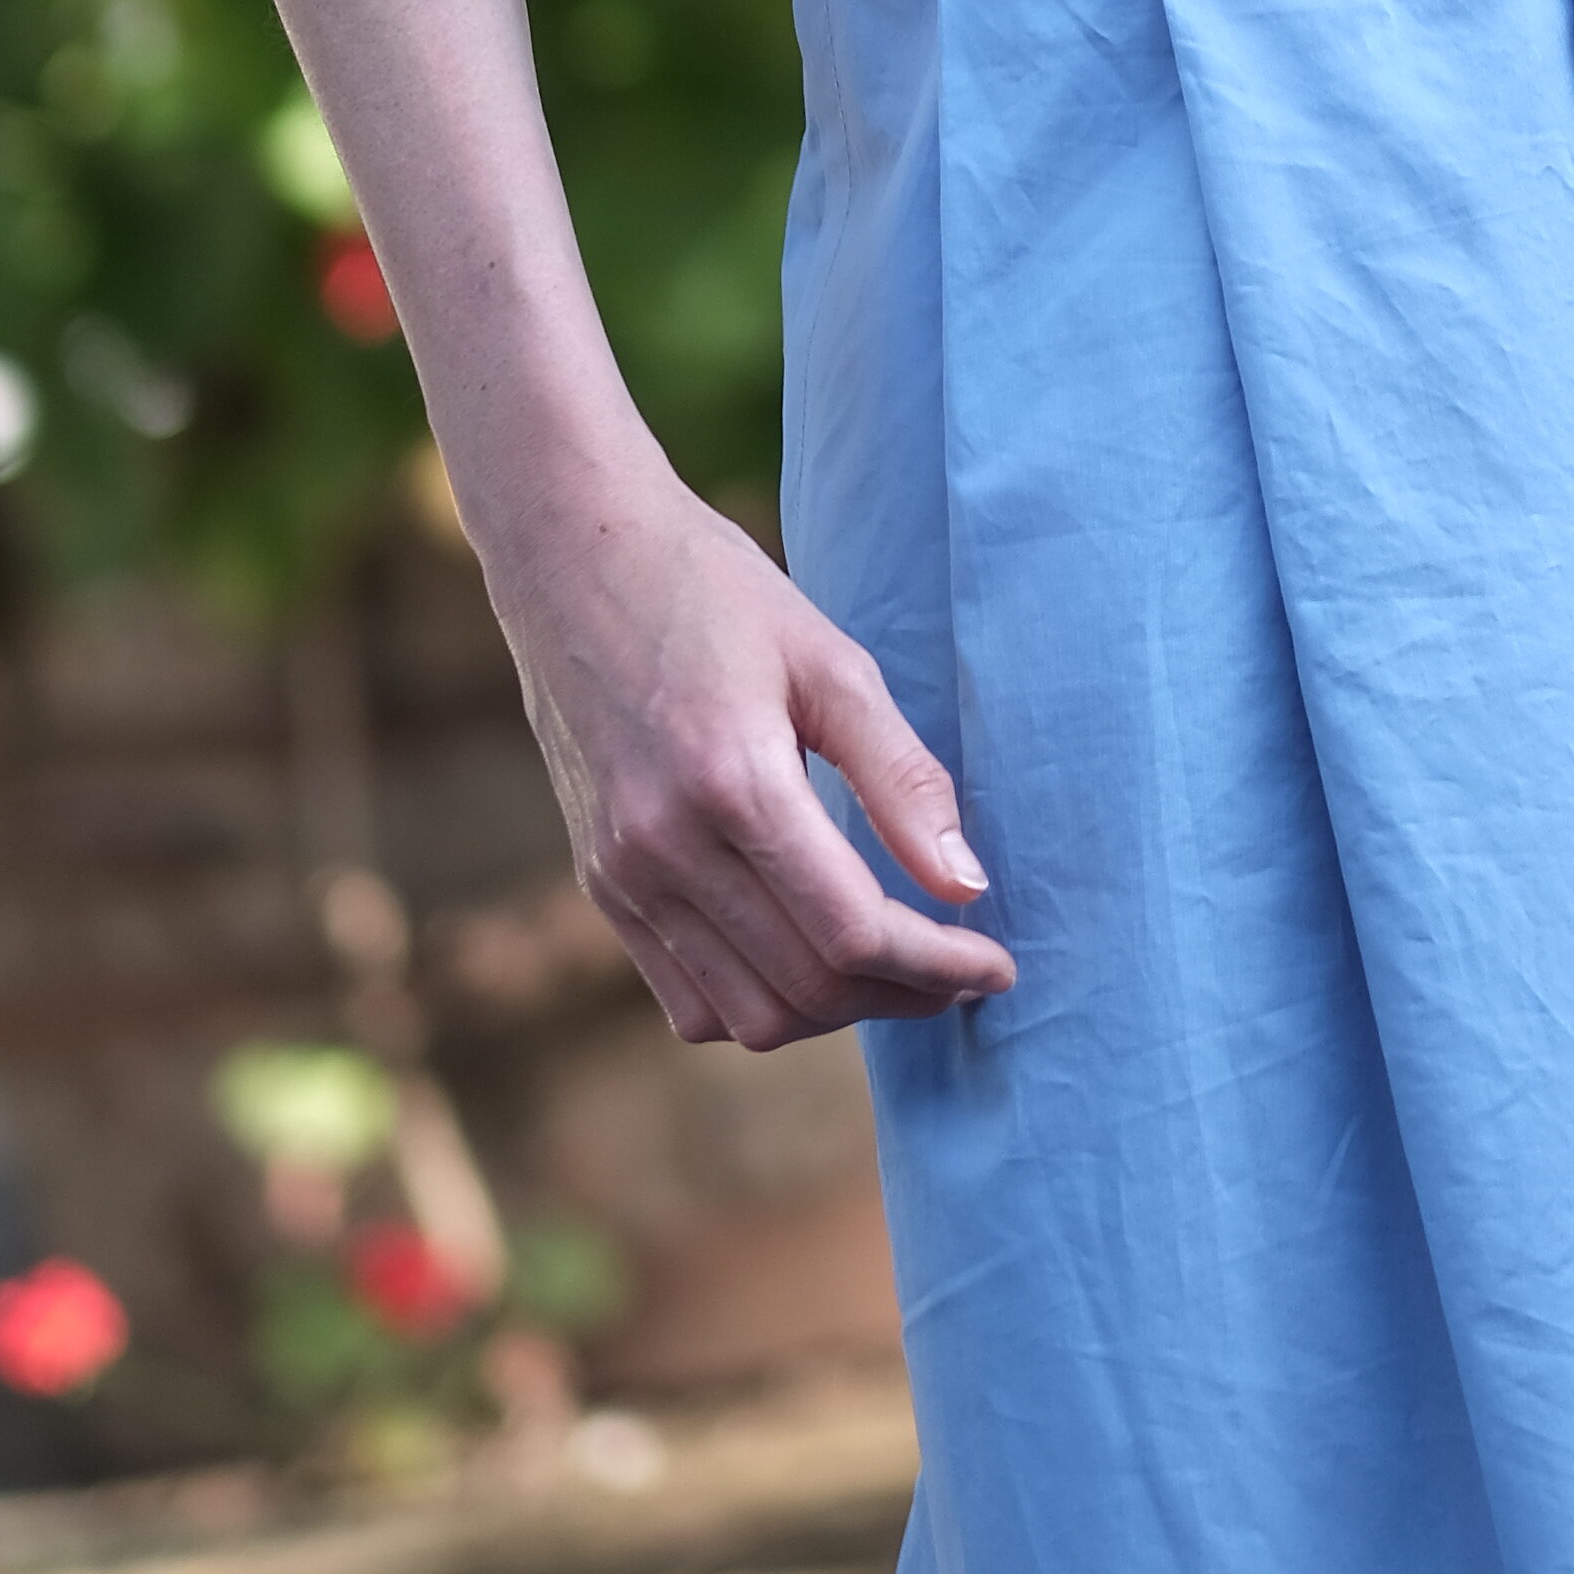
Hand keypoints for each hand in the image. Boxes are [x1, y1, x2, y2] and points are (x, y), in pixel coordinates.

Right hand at [486, 461, 1016, 1051]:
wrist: (575, 558)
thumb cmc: (718, 592)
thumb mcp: (833, 662)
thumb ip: (904, 779)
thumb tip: (968, 888)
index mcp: (733, 784)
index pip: (852, 933)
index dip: (938, 964)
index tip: (999, 962)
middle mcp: (664, 849)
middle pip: (806, 988)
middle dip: (902, 994)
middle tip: (963, 968)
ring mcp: (622, 878)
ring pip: (747, 1016)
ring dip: (836, 1012)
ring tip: (900, 969)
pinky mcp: (601, 885)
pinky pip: (687, 1000)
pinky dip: (761, 1004)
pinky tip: (812, 959)